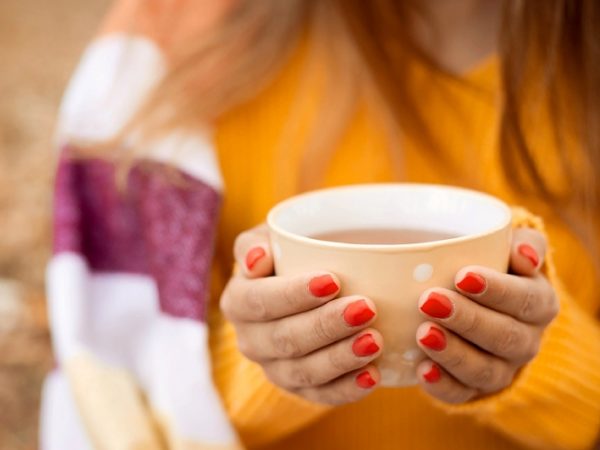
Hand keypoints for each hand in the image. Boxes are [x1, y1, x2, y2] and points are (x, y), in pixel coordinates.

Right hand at [220, 225, 382, 404]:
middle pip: (285, 339)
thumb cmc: (289, 256)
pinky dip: (348, 389)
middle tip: (366, 308)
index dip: (294, 294)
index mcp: (238, 301)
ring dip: (341, 358)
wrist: (305, 288)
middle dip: (326, 326)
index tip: (333, 281)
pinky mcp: (301, 389)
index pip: (260, 301)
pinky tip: (374, 375)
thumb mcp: (270, 238)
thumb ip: (255, 244)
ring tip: (374, 341)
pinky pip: (322, 396)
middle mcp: (251, 340)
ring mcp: (275, 369)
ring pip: (304, 372)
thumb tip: (257, 259)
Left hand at [415, 227, 558, 402]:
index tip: (462, 276)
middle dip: (467, 320)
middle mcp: (525, 340)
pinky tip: (421, 369)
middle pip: (504, 336)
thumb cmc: (490, 264)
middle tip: (430, 301)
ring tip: (423, 333)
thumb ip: (523, 243)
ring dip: (453, 353)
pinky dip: (442, 385)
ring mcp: (500, 368)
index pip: (526, 300)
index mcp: (538, 303)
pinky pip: (461, 393)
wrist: (475, 300)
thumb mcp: (507, 246)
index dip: (497, 290)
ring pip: (484, 370)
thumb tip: (525, 254)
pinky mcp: (472, 387)